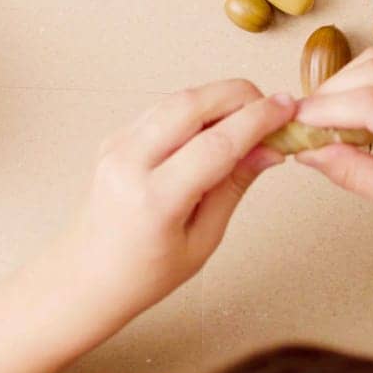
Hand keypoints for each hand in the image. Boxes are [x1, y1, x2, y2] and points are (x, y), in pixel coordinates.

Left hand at [57, 79, 296, 322]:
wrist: (85, 277)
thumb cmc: (143, 273)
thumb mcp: (202, 240)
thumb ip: (234, 186)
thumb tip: (271, 149)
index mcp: (155, 199)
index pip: (217, 143)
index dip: (258, 120)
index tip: (287, 109)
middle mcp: (130, 163)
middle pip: (193, 103)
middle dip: (240, 96)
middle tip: (272, 110)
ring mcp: (117, 145)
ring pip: (178, 98)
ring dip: (219, 99)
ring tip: (249, 119)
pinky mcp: (115, 137)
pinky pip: (163, 108)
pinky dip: (196, 108)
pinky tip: (216, 127)